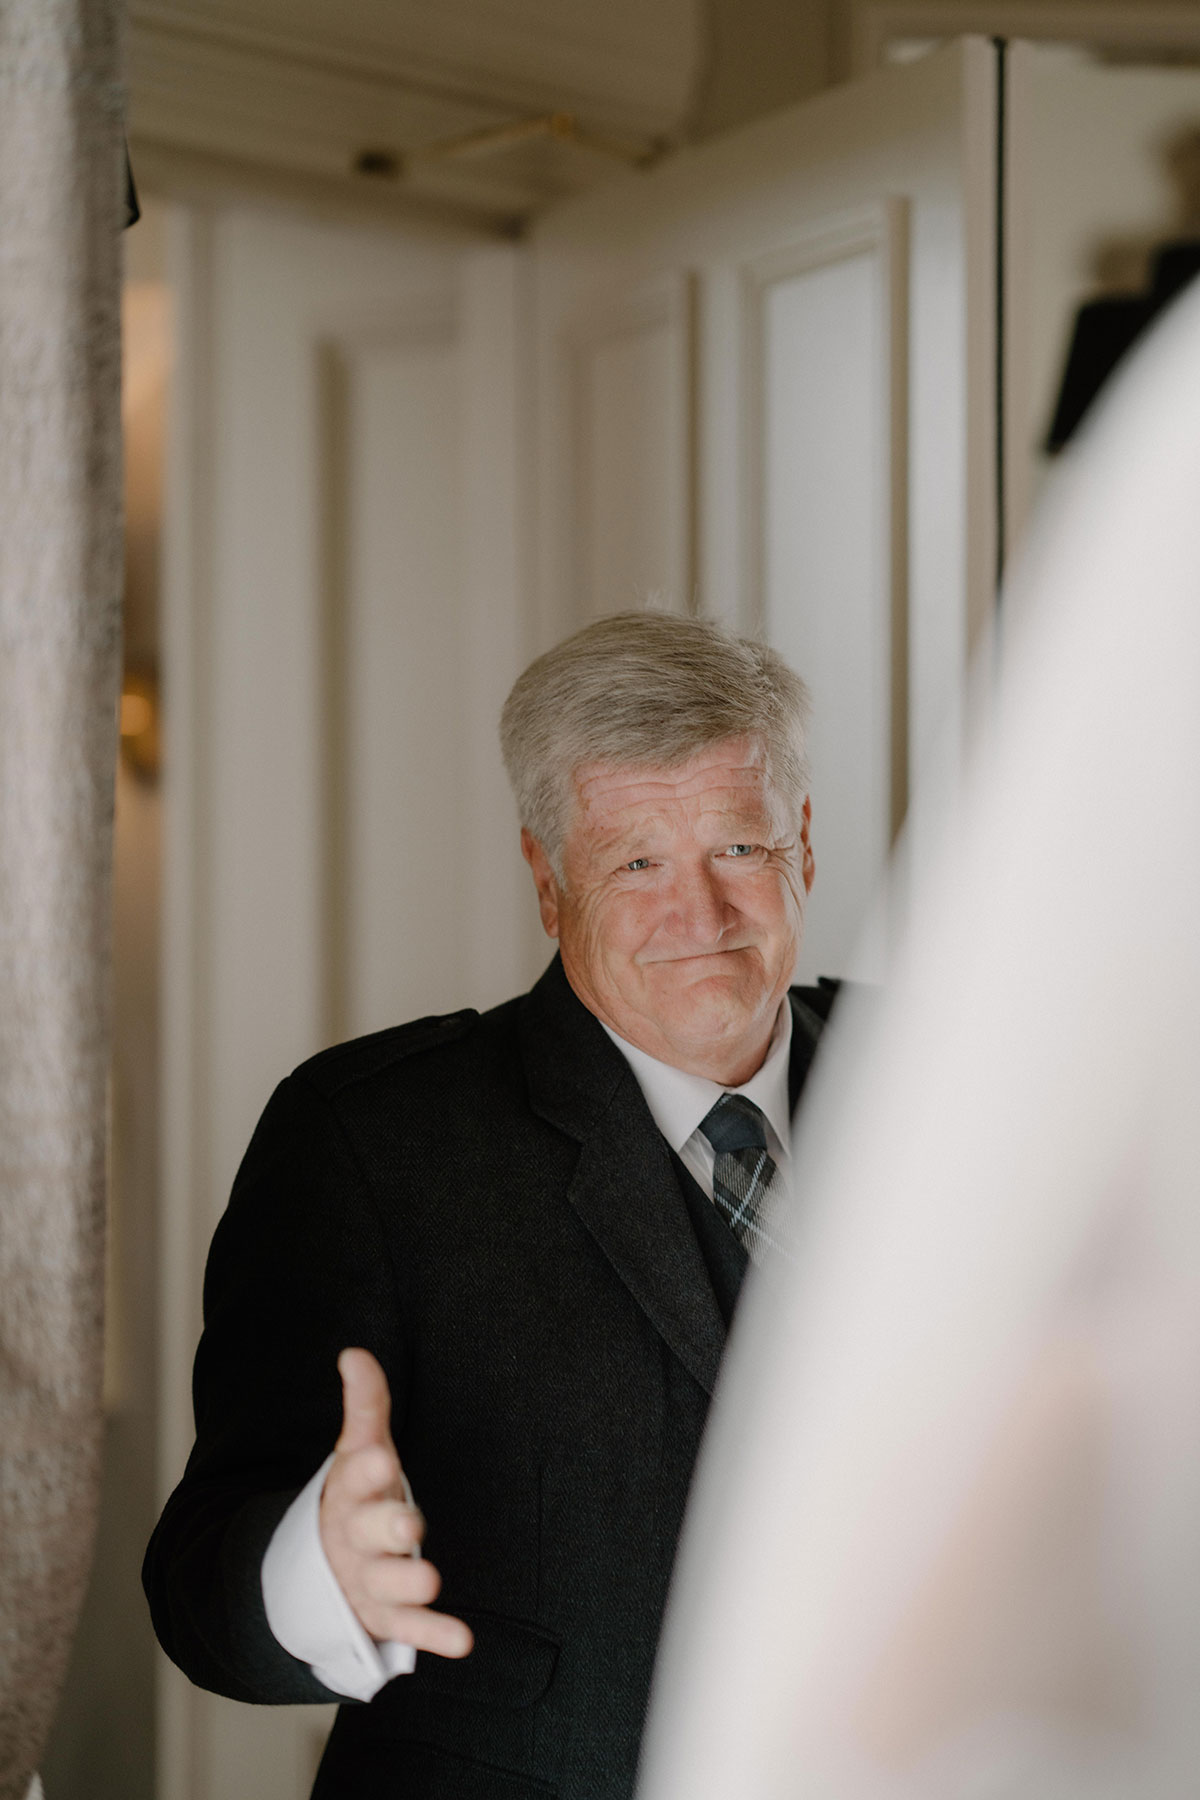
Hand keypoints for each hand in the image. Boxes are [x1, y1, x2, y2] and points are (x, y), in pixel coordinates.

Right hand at [319, 1347, 472, 1657]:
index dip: (367, 1468)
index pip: (354, 1476)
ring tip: (430, 1580)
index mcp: (350, 1492)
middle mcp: (355, 1537)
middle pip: (369, 1533)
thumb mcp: (361, 1447)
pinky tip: (463, 1640)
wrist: (322, 1564)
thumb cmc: (358, 1494)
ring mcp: (367, 1579)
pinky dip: (433, 1636)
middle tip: (410, 1524)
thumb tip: (355, 1354)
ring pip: (386, 1583)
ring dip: (408, 1583)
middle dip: (388, 1528)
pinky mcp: (384, 1617)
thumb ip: (365, 1404)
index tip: (381, 1456)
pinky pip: (408, 1630)